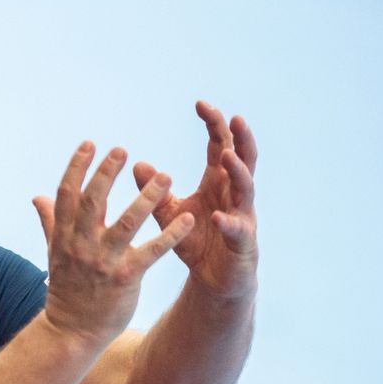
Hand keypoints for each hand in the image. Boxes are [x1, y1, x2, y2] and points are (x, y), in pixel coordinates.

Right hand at [33, 142, 194, 347]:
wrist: (71, 331)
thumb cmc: (68, 290)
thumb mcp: (55, 254)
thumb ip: (50, 222)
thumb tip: (38, 197)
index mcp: (65, 237)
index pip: (68, 194)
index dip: (78, 167)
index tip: (91, 144)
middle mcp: (81, 246)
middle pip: (93, 202)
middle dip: (106, 173)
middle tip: (122, 150)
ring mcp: (103, 262)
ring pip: (126, 223)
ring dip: (147, 198)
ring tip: (165, 176)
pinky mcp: (125, 278)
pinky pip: (152, 252)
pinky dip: (171, 235)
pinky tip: (189, 219)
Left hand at [133, 101, 257, 298]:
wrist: (214, 280)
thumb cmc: (195, 241)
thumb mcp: (171, 213)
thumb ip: (156, 191)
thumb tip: (136, 164)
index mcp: (217, 183)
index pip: (219, 146)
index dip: (214, 125)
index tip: (200, 103)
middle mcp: (234, 195)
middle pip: (242, 159)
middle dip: (239, 138)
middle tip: (234, 117)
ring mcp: (242, 217)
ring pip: (246, 189)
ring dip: (238, 173)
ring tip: (227, 157)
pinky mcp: (243, 243)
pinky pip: (238, 230)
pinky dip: (228, 223)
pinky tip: (217, 217)